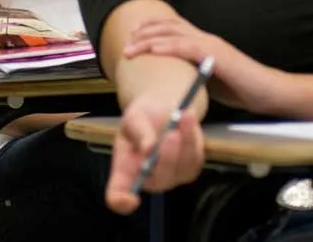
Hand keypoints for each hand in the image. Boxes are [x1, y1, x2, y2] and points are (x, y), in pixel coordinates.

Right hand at [105, 92, 203, 214]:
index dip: (121, 202)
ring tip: (183, 116)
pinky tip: (188, 117)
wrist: (162, 109)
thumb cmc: (142, 118)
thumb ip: (139, 131)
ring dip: (184, 143)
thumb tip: (149, 148)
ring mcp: (171, 177)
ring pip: (181, 168)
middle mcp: (147, 179)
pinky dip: (192, 136)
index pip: (117, 195)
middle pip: (158, 181)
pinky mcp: (190, 168)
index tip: (130, 199)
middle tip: (171, 134)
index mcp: (124, 171)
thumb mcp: (133, 117)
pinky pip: (195, 157)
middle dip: (167, 159)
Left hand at [124, 17, 271, 111]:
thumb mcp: (208, 78)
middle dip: (144, 31)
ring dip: (149, 39)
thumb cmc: (240, 88)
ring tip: (132, 47)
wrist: (268, 92)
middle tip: (125, 42)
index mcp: (202, 42)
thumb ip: (191, 72)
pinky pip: (189, 47)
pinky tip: (154, 50)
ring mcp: (212, 44)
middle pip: (168, 26)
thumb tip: (170, 80)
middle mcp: (205, 38)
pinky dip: (169, 47)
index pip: (171, 27)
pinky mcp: (218, 55)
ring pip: (174, 34)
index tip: (131, 36)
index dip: (150, 28)